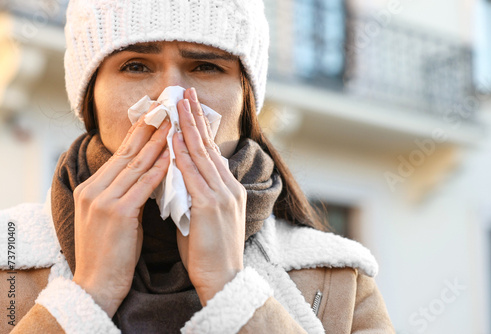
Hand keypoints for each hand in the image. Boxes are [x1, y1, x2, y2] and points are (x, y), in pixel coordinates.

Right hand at [72, 106, 170, 317]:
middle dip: (149, 128)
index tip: (155, 115)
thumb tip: (147, 175)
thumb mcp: (114, 216)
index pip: (120, 154)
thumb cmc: (110, 252)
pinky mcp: (117, 213)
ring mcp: (103, 199)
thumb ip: (125, 193)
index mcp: (92, 188)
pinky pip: (142, 185)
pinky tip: (172, 155)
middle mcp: (94, 189)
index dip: (139, 133)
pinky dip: (158, 169)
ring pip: (135, 164)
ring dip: (157, 142)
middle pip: (127, 152)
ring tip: (173, 123)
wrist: (96, 285)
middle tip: (166, 107)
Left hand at [174, 87, 246, 305]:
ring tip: (177, 105)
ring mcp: (222, 195)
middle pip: (208, 146)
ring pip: (202, 154)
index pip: (212, 153)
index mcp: (228, 190)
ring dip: (187, 127)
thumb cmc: (209, 253)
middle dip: (195, 118)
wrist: (223, 280)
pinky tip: (172, 138)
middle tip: (185, 94)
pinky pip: (194, 174)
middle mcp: (229, 187)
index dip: (200, 129)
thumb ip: (194, 195)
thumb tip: (178, 179)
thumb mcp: (203, 218)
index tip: (190, 110)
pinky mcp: (212, 206)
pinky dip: (182, 154)